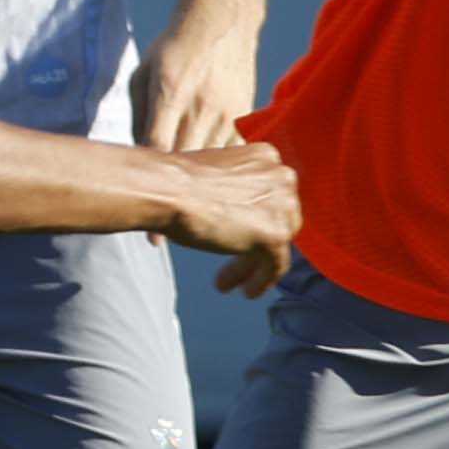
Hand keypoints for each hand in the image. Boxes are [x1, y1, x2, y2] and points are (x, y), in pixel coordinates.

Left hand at [135, 15, 262, 156]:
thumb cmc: (174, 50)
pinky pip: (228, 154)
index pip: (158, 145)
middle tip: (158, 170)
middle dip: (168, 170)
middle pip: (183, 160)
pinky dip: (216, 159)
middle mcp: (202, 105)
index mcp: (171, 92)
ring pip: (208, 162)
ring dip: (193, 167)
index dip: (148, 165)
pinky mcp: (244, 116)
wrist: (221, 24)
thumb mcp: (143, 74)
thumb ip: (138, 117)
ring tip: (181, 160)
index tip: (141, 169)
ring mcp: (227, 113)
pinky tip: (204, 150)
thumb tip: (140, 155)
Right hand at [155, 140, 300, 293]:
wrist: (166, 188)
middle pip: (278, 221)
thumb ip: (236, 193)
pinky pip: (276, 266)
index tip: (238, 236)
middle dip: (254, 245)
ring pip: (275, 245)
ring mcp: (282, 206)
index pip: (271, 197)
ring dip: (251, 265)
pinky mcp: (275, 234)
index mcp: (267, 157)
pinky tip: (246, 291)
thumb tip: (241, 219)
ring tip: (226, 281)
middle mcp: (282, 177)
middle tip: (231, 264)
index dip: (255, 221)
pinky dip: (262, 280)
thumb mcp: (215, 180)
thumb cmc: (176, 183)